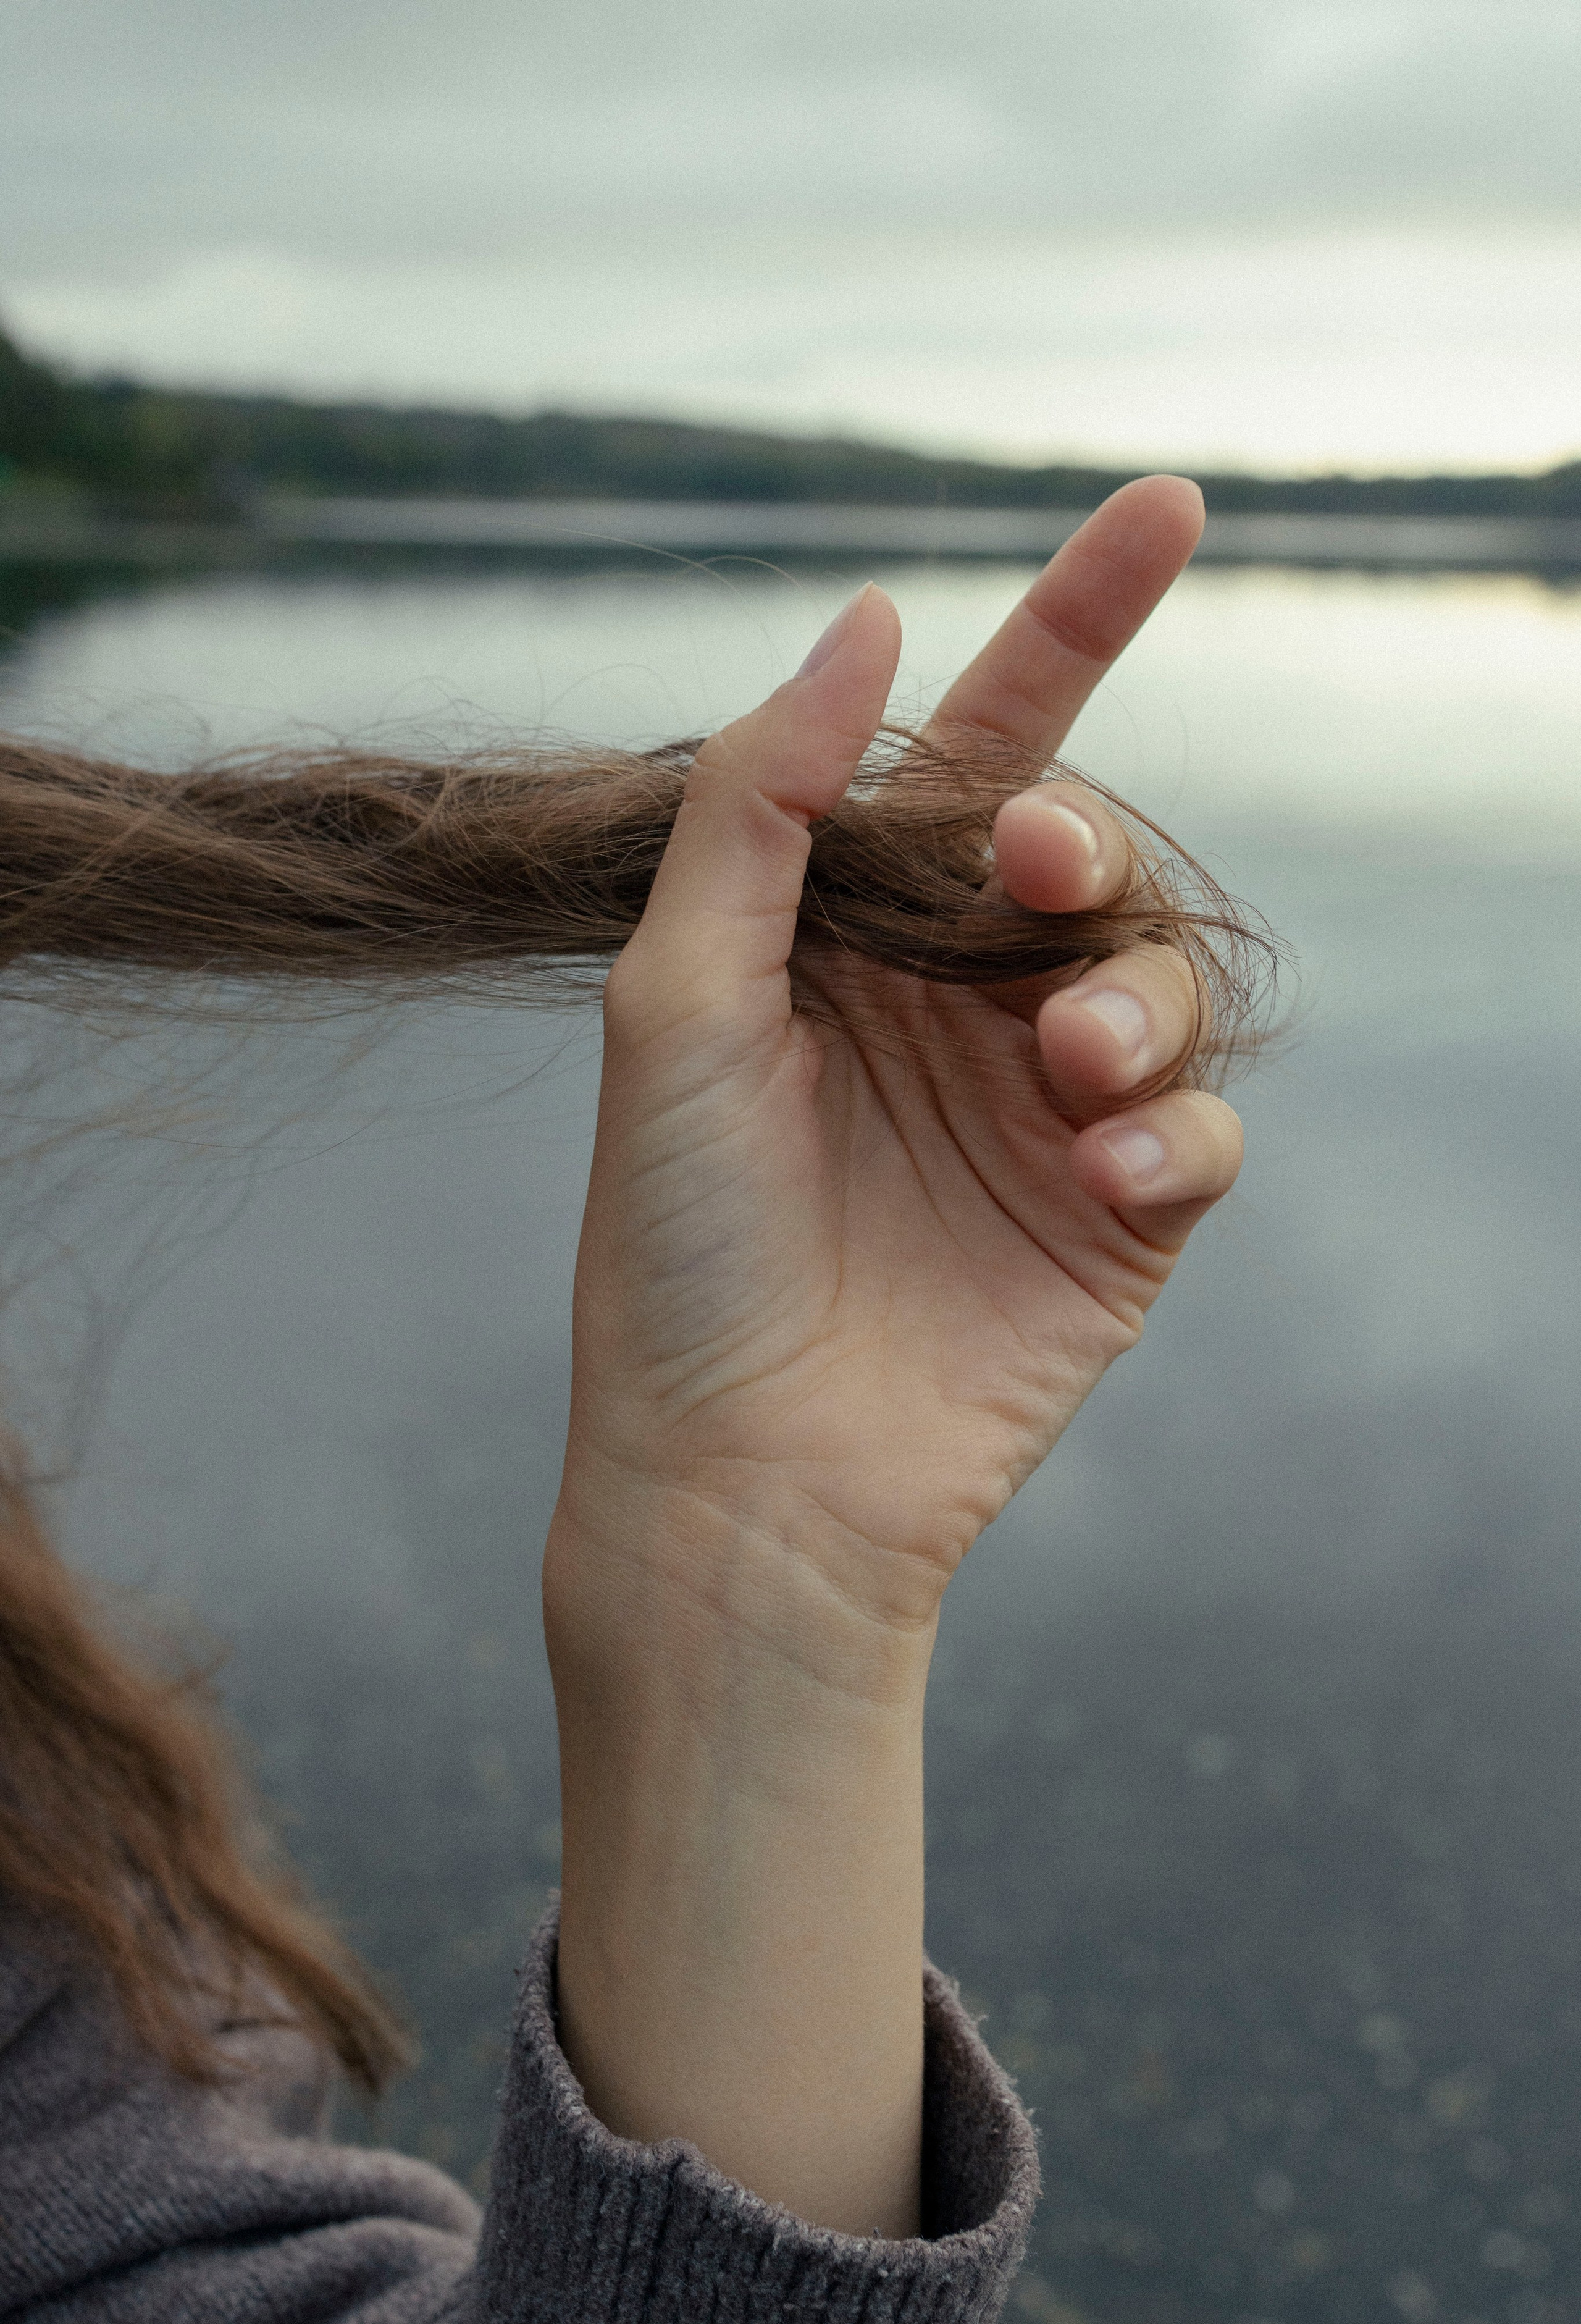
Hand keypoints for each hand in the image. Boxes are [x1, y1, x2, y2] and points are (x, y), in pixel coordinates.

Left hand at [553, 476, 1240, 1639]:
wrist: (739, 1477)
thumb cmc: (678, 1245)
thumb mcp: (677, 1002)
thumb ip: (759, 807)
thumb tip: (866, 621)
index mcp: (851, 938)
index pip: (980, 754)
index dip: (1070, 624)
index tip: (1162, 505)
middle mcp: (955, 1007)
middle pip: (1092, 857)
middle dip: (1084, 842)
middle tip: (1038, 873)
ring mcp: (1044, 1112)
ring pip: (1163, 981)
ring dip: (1131, 1000)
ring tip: (1065, 1070)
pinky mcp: (1119, 1218)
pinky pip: (1206, 1133)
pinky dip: (1172, 1134)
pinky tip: (1099, 1173)